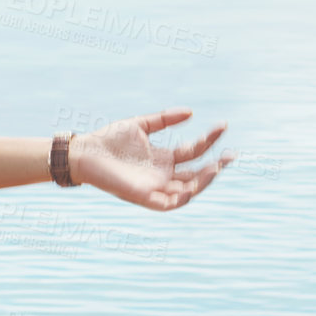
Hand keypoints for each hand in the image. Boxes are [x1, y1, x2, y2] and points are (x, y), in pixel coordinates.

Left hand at [69, 108, 233, 210]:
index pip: (194, 151)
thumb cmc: (108, 140)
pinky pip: (169, 203)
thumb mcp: (141, 125)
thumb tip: (191, 113)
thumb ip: (165, 119)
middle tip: (231, 154)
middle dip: (216, 166)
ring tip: (216, 167)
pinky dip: (182, 197)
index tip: (223, 126)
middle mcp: (163, 175)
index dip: (210, 140)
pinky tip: (193, 185)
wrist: (84, 152)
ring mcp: (155, 187)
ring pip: (188, 190)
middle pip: (197, 174)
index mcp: (163, 159)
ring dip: (203, 181)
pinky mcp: (144, 197)